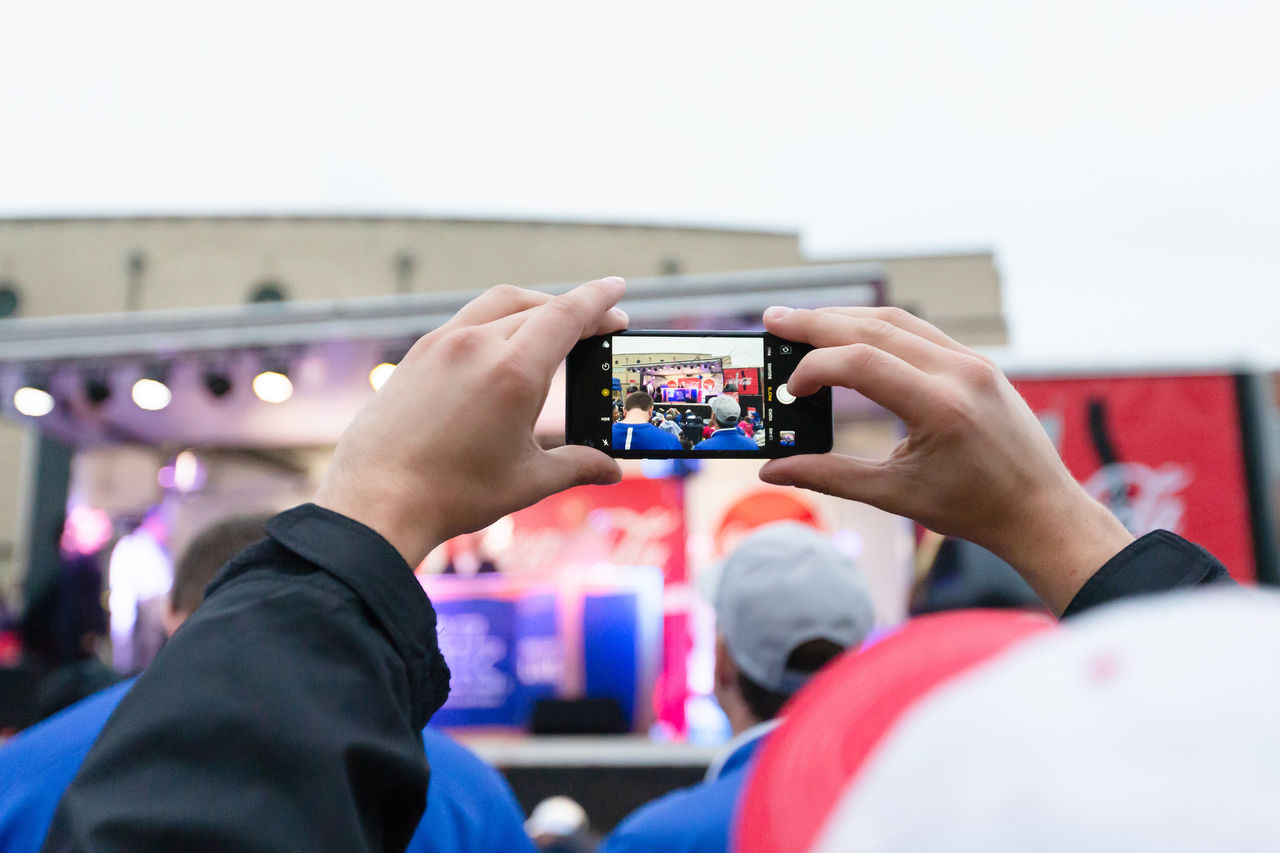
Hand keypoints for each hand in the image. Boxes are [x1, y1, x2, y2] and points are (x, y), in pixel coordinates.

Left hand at [314, 278, 628, 566]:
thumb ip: (576, 465)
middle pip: (538, 306)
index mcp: (513, 372)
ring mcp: (442, 344)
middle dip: (574, 309)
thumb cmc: (451, 494)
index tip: (619, 288)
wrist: (374, 501)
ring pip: (500, 304)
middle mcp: (477, 345)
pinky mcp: (418, 354)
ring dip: (535, 306)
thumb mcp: (527, 481)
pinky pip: (468, 319)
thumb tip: (611, 469)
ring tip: (555, 327)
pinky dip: (498, 320)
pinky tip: (504, 343)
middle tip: (600, 323)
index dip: (599, 299)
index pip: (567, 315)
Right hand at [758, 306, 1132, 614]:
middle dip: (817, 322)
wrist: (1041, 510)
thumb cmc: (974, 508)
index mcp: (940, 406)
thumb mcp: (895, 494)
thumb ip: (829, 475)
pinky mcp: (977, 363)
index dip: (815, 367)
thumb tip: (774, 469)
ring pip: (897, 320)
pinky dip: (879, 328)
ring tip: (804, 323)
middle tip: (774, 321)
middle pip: (874, 326)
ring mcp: (972, 362)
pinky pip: (920, 332)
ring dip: (846, 318)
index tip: (790, 390)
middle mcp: (959, 372)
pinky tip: (852, 335)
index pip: (862, 361)